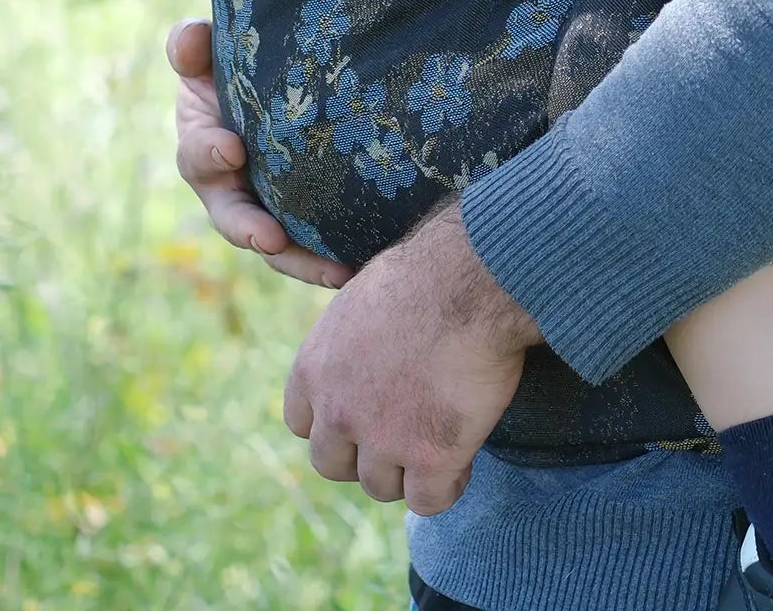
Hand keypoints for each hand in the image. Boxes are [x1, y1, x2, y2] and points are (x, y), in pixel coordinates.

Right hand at [167, 17, 352, 288]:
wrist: (275, 83)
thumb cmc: (234, 66)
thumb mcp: (207, 53)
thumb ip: (193, 46)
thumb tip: (192, 36)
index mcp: (202, 147)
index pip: (199, 155)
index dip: (211, 153)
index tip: (233, 149)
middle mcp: (228, 188)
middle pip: (233, 218)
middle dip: (250, 230)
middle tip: (271, 239)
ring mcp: (265, 207)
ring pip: (277, 244)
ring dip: (302, 261)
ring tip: (337, 272)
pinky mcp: (301, 219)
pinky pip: (313, 246)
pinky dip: (331, 259)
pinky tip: (360, 265)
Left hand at [285, 198, 541, 514]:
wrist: (471, 277)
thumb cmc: (426, 272)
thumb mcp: (360, 300)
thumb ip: (348, 344)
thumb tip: (360, 353)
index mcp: (314, 368)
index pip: (302, 423)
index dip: (333, 423)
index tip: (362, 414)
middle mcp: (338, 410)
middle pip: (333, 464)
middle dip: (364, 453)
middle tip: (402, 432)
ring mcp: (382, 439)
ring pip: (381, 486)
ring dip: (407, 471)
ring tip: (439, 440)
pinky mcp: (430, 458)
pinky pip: (429, 501)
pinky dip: (446, 485)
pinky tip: (464, 457)